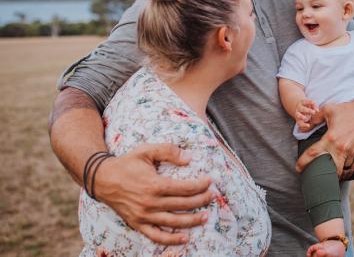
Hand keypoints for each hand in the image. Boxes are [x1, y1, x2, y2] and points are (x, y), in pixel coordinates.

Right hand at [94, 143, 213, 244]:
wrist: (103, 179)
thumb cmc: (127, 163)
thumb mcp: (147, 151)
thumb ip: (168, 151)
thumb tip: (189, 158)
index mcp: (154, 184)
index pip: (184, 188)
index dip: (200, 185)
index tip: (210, 181)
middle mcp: (151, 203)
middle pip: (182, 204)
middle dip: (201, 201)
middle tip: (212, 197)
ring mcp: (144, 216)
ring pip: (173, 222)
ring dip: (191, 221)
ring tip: (205, 217)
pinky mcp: (137, 224)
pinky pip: (156, 236)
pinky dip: (171, 239)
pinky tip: (184, 238)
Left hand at [295, 96, 353, 178]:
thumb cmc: (347, 109)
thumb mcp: (328, 110)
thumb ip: (315, 119)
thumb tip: (304, 126)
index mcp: (331, 138)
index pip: (313, 153)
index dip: (303, 162)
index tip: (298, 168)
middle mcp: (342, 148)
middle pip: (330, 170)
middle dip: (323, 174)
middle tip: (317, 174)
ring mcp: (352, 153)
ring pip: (342, 171)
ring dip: (335, 172)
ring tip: (329, 172)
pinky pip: (352, 168)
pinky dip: (346, 171)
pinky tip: (341, 170)